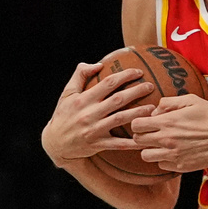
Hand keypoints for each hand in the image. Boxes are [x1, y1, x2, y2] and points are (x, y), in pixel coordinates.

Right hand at [41, 63, 155, 165]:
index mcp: (83, 99)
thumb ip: (80, 75)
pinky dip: (132, 142)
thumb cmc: (63, 115)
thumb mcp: (67, 93)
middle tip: (150, 87)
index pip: (108, 83)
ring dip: (138, 113)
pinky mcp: (97, 144)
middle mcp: (89, 113)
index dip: (125, 76)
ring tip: (153, 109)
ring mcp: (94, 129)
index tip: (139, 72)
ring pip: (120, 120)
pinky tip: (145, 138)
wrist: (54, 143)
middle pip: (118, 100)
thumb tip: (98, 64)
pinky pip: (118, 144)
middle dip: (136, 92)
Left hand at [130, 94, 207, 171]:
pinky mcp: (181, 166)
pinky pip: (162, 165)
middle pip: (137, 141)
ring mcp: (173, 155)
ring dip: (151, 150)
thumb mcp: (191, 100)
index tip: (146, 122)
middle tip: (152, 134)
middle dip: (142, 136)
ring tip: (161, 145)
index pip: (136, 125)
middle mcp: (166, 139)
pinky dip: (165, 160)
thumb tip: (155, 110)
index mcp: (167, 122)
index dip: (139, 123)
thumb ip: (169, 102)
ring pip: (146, 156)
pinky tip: (174, 152)